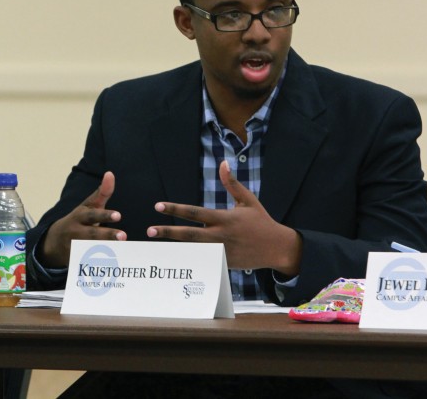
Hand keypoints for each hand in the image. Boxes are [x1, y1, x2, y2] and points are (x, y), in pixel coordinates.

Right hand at [40, 171, 126, 267]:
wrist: (55, 240)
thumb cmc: (79, 220)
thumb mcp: (88, 205)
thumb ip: (102, 192)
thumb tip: (111, 174)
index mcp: (80, 215)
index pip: (93, 214)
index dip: (105, 215)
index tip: (119, 216)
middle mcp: (76, 230)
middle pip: (92, 233)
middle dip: (107, 235)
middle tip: (124, 236)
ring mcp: (74, 246)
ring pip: (90, 249)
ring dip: (105, 250)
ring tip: (121, 251)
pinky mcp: (75, 259)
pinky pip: (88, 263)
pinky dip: (98, 265)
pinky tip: (112, 267)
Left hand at [146, 161, 301, 274]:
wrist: (277, 248)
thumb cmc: (261, 221)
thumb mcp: (247, 200)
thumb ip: (232, 183)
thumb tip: (223, 163)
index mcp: (224, 218)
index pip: (194, 213)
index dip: (175, 209)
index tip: (158, 206)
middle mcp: (220, 235)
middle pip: (189, 235)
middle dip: (168, 233)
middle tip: (150, 230)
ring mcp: (221, 251)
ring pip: (193, 250)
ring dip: (174, 248)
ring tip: (155, 245)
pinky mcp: (224, 263)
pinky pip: (203, 261)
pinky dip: (189, 260)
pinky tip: (173, 260)